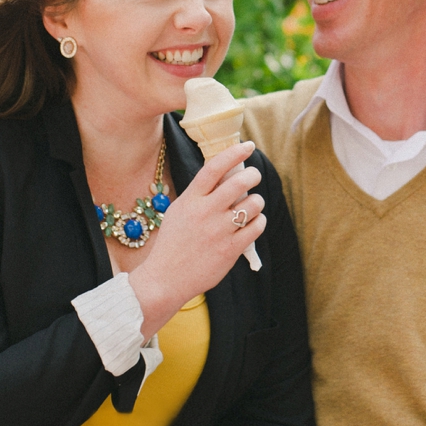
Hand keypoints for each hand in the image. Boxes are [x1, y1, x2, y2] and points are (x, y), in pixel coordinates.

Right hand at [126, 142, 264, 330]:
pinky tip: (254, 223)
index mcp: (190, 200)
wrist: (165, 279)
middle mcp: (205, 212)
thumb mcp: (179, 212)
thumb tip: (224, 176)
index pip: (214, 167)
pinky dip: (260, 221)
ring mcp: (219, 231)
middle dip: (253, 175)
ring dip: (257, 201)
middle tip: (254, 176)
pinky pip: (257, 226)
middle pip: (239, 182)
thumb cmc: (172, 245)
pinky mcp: (230, 249)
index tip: (248, 146)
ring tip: (252, 206)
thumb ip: (199, 195)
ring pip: (253, 204)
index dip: (234, 153)